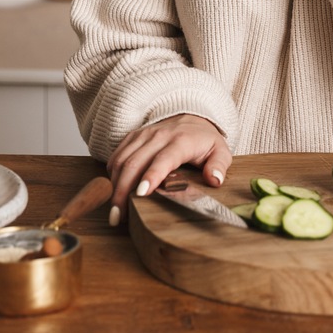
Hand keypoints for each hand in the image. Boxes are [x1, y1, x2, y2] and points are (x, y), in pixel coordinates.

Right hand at [105, 114, 230, 225]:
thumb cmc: (204, 139)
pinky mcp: (132, 137)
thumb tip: (215, 180)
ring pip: (121, 161)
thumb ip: (219, 165)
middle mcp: (158, 136)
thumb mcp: (220, 150)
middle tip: (118, 216)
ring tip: (114, 212)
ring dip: (114, 187)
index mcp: (180, 141)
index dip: (151, 176)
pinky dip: (112, 176)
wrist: (190, 116)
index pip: (163, 159)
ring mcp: (143, 135)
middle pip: (134, 163)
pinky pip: (116, 156)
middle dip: (123, 191)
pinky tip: (114, 193)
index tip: (141, 194)